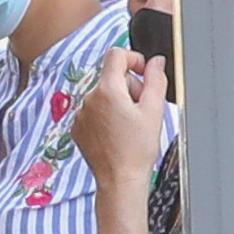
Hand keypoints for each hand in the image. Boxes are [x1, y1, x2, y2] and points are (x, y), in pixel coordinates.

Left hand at [75, 53, 168, 179]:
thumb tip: (156, 61)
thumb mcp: (154, 110)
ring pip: (103, 95)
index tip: (144, 72)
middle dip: (130, 87)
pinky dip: (106, 116)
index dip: (134, 58)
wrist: (120, 179)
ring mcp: (81, 114)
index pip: (116, 55)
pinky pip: (94, 111)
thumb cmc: (138, 150)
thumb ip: (155, 79)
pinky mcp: (78, 127)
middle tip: (142, 109)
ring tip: (130, 126)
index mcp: (107, 90)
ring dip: (118, 102)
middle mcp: (89, 98)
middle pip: (112, 77)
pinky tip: (117, 133)